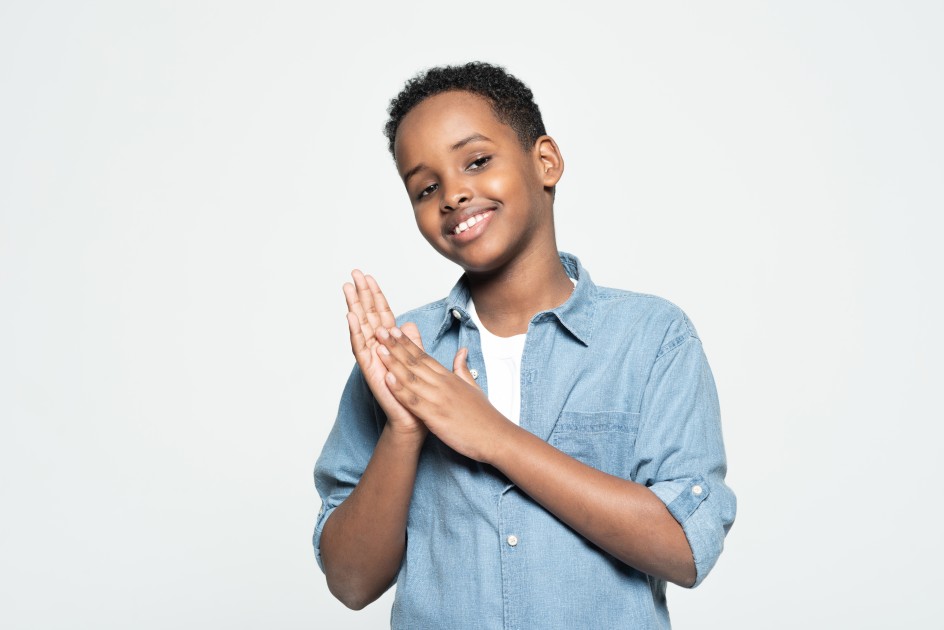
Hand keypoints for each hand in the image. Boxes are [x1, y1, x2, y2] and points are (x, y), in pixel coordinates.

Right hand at [344, 271, 426, 438]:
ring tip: (347, 288)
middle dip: (361, 294)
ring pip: (361, 328)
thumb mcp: (417, 362)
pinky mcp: (370, 371)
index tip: (369, 277)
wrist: (413, 419)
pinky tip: (350, 317)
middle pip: (367, 316)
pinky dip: (355, 333)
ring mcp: (372, 359)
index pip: (381, 315)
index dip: (376, 296)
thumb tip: (409, 323)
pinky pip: (361, 349)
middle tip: (353, 274)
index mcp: (390, 345)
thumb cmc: (414, 393)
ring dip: (354, 307)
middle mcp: (377, 349)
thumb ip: (412, 342)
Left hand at [374, 325, 512, 461]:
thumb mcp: (474, 387)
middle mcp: (442, 384)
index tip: (394, 330)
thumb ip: (462, 369)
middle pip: (415, 361)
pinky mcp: (435, 416)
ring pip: (411, 377)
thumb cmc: (484, 416)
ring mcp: (438, 399)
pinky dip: (399, 390)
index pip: (424, 356)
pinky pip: (413, 401)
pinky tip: (386, 379)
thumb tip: (462, 351)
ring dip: (393, 363)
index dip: (407, 343)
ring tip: (377, 348)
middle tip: (380, 330)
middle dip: (395, 346)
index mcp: (449, 378)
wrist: (496, 437)